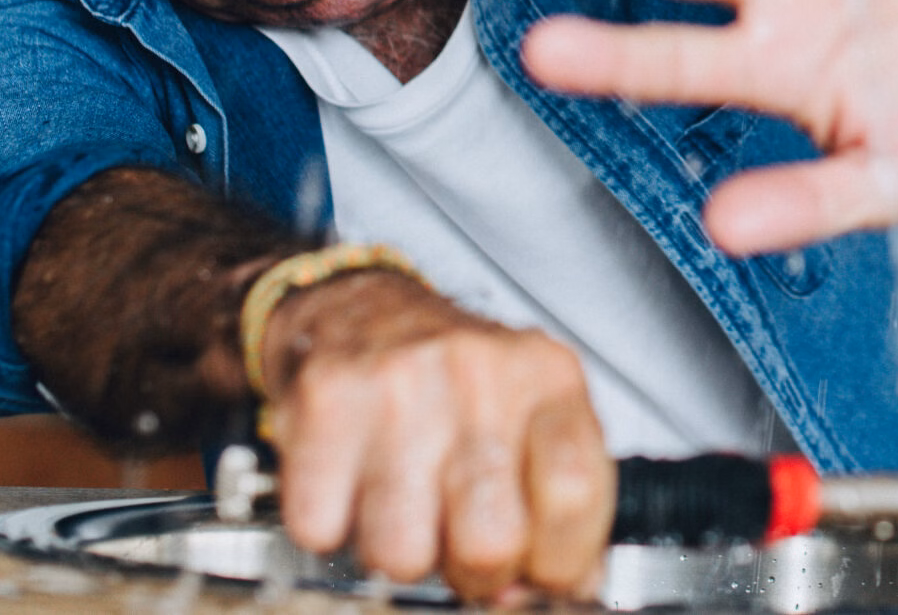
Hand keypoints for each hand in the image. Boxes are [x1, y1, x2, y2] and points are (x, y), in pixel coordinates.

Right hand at [259, 270, 613, 602]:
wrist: (360, 311)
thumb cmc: (455, 381)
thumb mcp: (534, 417)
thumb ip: (562, 503)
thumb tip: (565, 589)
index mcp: (548, 378)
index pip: (576, 493)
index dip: (558, 560)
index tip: (538, 569)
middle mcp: (480, 372)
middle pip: (491, 539)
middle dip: (475, 570)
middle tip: (460, 539)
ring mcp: (401, 382)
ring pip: (401, 552)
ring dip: (398, 550)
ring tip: (404, 503)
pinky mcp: (327, 399)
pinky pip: (322, 528)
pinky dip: (329, 525)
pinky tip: (352, 483)